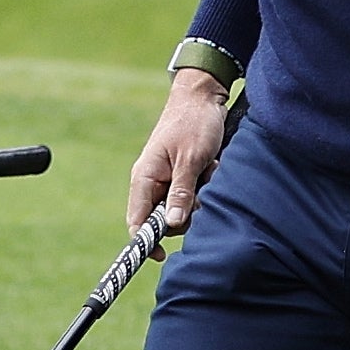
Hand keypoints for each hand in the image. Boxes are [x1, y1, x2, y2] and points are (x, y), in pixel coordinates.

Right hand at [125, 71, 233, 242]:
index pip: (137, 220)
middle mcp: (153, 181)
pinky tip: (212, 167)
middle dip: (186, 213)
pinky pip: (195, 194)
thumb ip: (181, 192)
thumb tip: (174, 225)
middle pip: (164, 219)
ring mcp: (168, 178)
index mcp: (145, 177)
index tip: (163, 255)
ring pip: (183, 208)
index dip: (147, 241)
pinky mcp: (184, 174)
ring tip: (208, 171)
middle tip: (201, 192)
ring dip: (200, 197)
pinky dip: (206, 186)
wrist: (204, 95)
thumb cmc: (194, 122)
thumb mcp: (191, 159)